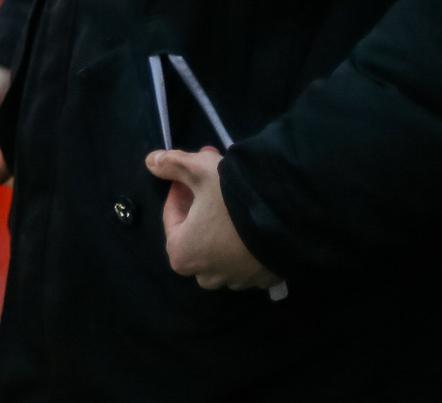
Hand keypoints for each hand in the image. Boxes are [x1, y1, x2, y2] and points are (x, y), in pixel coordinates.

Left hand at [147, 147, 282, 290]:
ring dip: (223, 225)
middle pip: (196, 235)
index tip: (192, 171)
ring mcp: (239, 281)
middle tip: (213, 179)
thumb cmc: (233, 199)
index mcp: (181, 254)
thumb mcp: (198, 170)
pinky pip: (248, 259)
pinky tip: (256, 219)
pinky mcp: (265, 280)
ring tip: (236, 198)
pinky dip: (247, 241)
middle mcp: (207, 275)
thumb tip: (150, 161)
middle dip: (201, 205)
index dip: (181, 188)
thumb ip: (171, 164)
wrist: (291, 220)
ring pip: (221, 249)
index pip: (173, 216)